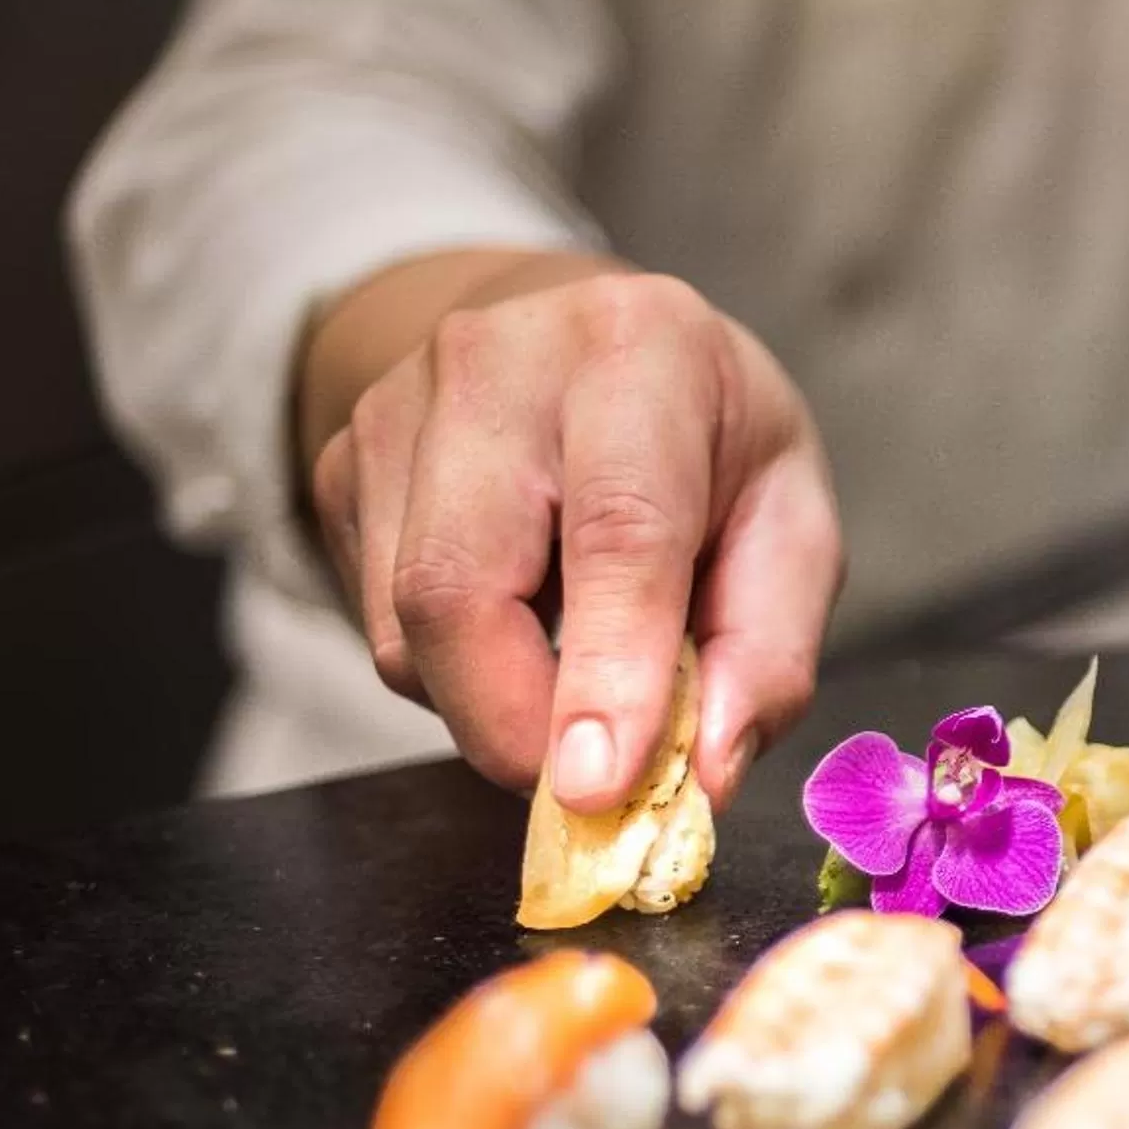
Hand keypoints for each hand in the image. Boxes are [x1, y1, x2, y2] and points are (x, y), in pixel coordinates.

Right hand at [305, 256, 841, 808]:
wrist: (582, 336)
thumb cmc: (704, 438)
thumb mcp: (788, 518)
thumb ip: (767, 650)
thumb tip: (705, 775)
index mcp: (640, 354)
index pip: (616, 530)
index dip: (606, 672)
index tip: (599, 790)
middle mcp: (497, 364)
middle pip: (458, 586)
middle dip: (515, 726)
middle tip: (592, 792)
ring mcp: (395, 411)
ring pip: (405, 631)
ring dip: (492, 704)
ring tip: (578, 671)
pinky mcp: (339, 467)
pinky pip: (377, 626)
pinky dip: (453, 672)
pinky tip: (518, 621)